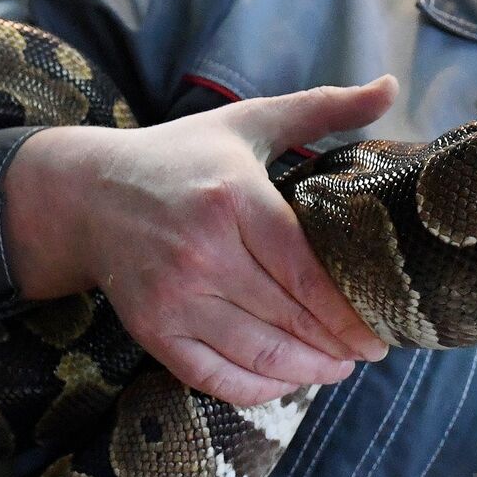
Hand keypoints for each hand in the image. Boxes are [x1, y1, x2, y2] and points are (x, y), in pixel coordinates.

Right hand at [3, 77, 397, 405]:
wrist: (87, 194)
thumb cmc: (181, 157)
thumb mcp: (249, 122)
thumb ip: (323, 107)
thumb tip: (389, 87)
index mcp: (234, 199)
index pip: (305, 272)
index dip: (348, 312)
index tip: (382, 328)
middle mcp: (203, 252)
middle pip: (289, 318)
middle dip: (339, 345)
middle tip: (370, 351)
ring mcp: (174, 296)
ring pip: (258, 354)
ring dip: (308, 371)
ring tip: (338, 368)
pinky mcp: (152, 329)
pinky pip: (214, 376)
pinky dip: (258, 389)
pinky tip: (288, 381)